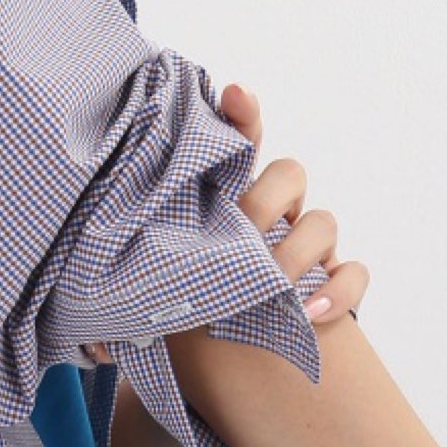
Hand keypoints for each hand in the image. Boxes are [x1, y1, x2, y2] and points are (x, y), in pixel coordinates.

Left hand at [81, 80, 369, 362]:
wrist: (220, 356)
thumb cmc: (180, 308)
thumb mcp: (157, 283)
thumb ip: (137, 277)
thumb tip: (91, 325)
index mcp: (227, 196)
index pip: (240, 139)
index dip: (242, 112)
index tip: (235, 91)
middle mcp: (272, 212)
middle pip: (288, 173)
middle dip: (265, 201)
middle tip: (241, 233)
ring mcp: (307, 247)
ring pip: (323, 222)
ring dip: (298, 252)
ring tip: (272, 285)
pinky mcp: (332, 286)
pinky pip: (355, 273)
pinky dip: (339, 291)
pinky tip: (309, 313)